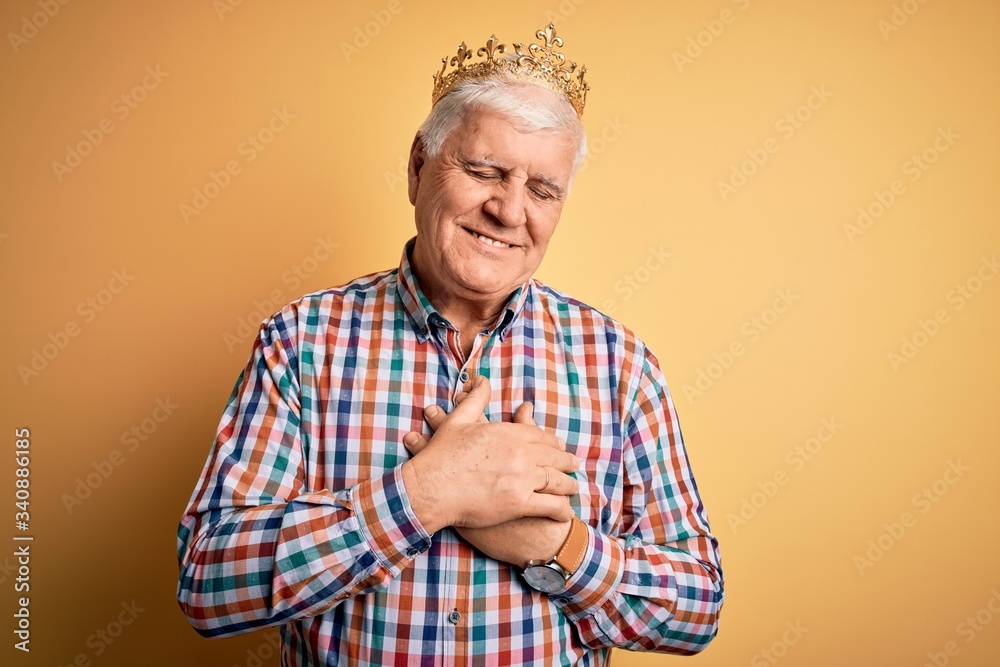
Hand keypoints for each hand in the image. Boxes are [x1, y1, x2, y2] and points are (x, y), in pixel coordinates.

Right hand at [400, 377, 578, 533]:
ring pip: (557, 482)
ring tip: (573, 489)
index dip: (555, 443)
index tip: (561, 447)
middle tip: (574, 466)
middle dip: (567, 463)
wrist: (431, 488)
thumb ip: (476, 399)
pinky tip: (565, 513)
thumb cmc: (441, 455)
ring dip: (569, 486)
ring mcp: (521, 479)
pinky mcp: (518, 503)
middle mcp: (520, 454)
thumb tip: (482, 380)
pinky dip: (562, 511)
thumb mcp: (458, 420)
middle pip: (554, 457)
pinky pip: (550, 507)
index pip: (542, 436)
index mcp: (508, 433)